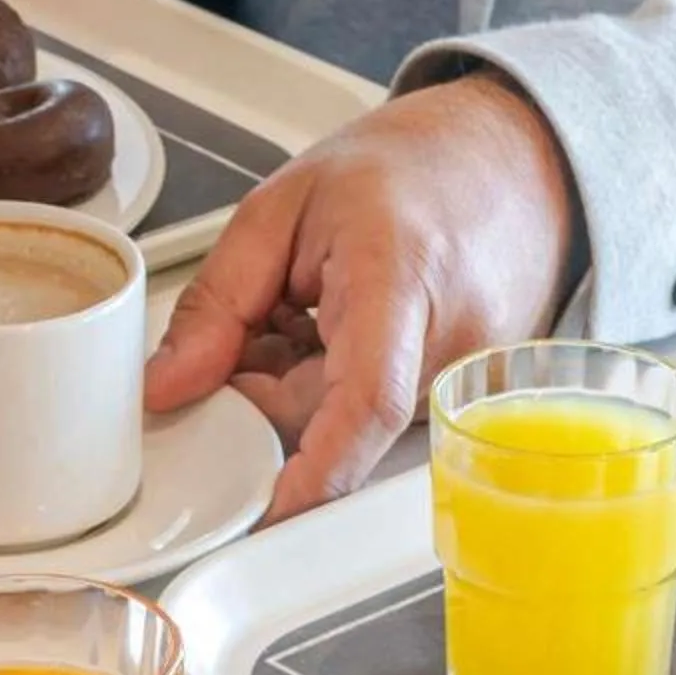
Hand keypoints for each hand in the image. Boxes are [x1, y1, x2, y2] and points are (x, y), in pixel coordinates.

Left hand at [142, 72, 577, 522]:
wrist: (508, 160)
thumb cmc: (408, 170)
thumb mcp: (280, 206)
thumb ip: (215, 302)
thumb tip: (167, 389)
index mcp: (400, 275)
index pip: (365, 401)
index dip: (316, 472)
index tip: (268, 513)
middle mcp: (449, 342)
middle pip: (328, 421)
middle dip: (262, 394)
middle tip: (254, 324)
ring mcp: (464, 379)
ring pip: (344, 426)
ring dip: (300, 387)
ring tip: (312, 309)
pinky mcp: (460, 399)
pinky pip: (371, 421)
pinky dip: (333, 388)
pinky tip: (340, 331)